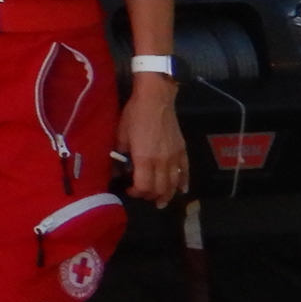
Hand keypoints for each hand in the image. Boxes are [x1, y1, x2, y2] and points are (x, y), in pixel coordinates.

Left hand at [117, 77, 186, 207]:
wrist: (155, 99)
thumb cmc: (134, 115)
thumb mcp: (120, 136)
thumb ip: (119, 155)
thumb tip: (115, 171)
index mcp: (145, 159)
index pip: (144, 186)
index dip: (136, 192)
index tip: (128, 190)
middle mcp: (162, 162)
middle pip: (159, 188)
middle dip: (150, 196)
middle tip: (142, 196)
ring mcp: (175, 157)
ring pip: (173, 184)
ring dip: (167, 195)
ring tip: (160, 202)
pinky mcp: (182, 150)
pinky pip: (185, 171)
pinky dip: (183, 183)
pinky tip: (181, 190)